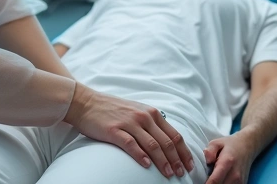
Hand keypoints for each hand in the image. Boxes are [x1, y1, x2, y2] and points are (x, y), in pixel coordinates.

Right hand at [63, 84, 194, 178]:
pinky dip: (141, 156)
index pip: (174, 135)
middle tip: (181, 174)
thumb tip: (167, 141)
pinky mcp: (114, 130)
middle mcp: (144, 117)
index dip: (184, 152)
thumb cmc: (112, 110)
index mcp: (152, 113)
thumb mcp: (137, 111)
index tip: (189, 165)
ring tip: (169, 174)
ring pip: (152, 145)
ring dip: (163, 161)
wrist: (87, 102)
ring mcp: (129, 123)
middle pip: (166, 142)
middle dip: (177, 160)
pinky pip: (131, 144)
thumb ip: (152, 123)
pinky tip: (147, 166)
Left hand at [203, 133, 255, 183]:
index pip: (215, 180)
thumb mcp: (217, 142)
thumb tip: (206, 160)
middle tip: (203, 179)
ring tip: (211, 179)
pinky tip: (219, 180)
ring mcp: (240, 181)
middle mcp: (235, 174)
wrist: (248, 146)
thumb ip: (209, 151)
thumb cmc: (230, 145)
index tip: (198, 183)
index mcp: (227, 162)